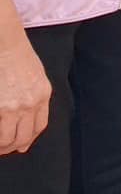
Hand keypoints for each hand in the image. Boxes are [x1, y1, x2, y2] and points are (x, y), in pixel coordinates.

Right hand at [0, 37, 50, 154]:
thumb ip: (34, 95)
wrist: (5, 44)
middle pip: (24, 137)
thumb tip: (28, 115)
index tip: (21, 144)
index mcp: (43, 94)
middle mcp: (31, 103)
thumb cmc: (17, 55)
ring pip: (7, 138)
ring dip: (1, 146)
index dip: (29, 138)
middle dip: (13, 146)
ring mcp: (13, 107)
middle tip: (4, 149)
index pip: (39, 126)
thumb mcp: (36, 75)